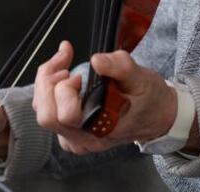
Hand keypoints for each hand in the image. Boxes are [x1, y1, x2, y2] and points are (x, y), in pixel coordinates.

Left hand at [32, 40, 177, 153]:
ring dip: (47, 84)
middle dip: (49, 82)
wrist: (156, 115)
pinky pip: (49, 112)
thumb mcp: (141, 78)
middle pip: (46, 115)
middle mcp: (83, 139)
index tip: (80, 74)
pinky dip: (50, 90)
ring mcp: (75, 138)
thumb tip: (96, 60)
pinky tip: (65, 78)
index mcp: (100, 130)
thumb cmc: (149, 99)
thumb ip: (119, 67)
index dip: (65, 88)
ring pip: (43, 113)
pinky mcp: (70, 131)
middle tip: (66, 64)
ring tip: (65, 66)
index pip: (65, 115)